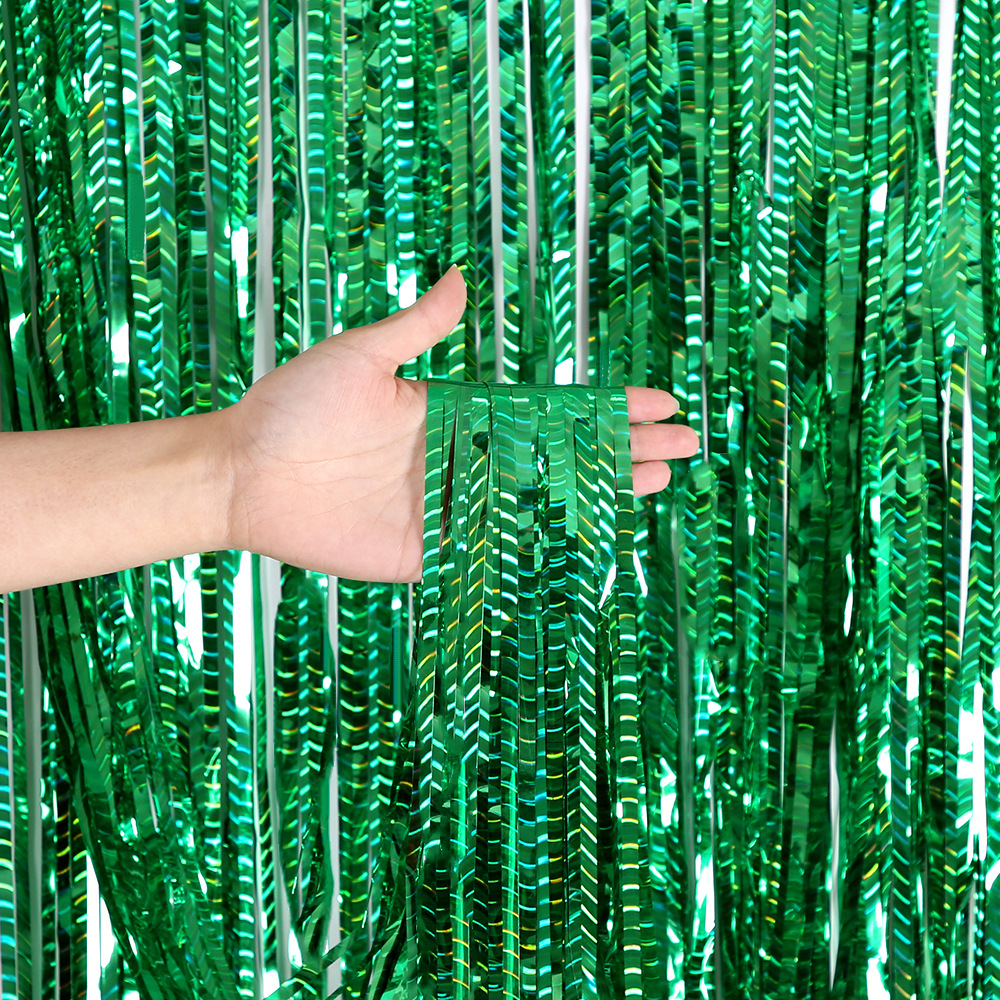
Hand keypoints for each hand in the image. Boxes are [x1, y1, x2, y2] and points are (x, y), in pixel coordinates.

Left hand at [224, 266, 698, 582]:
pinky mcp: (426, 551)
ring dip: (599, 492)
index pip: (545, 411)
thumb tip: (459, 276)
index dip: (600, 408)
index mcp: (454, 413)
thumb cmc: (294, 406)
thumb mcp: (361, 356)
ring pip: (539, 501)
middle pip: (558, 456)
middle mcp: (461, 460)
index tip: (653, 400)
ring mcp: (448, 508)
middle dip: (621, 449)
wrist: (242, 474)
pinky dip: (541, 543)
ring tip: (656, 482)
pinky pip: (493, 548)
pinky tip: (588, 536)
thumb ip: (418, 328)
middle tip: (683, 446)